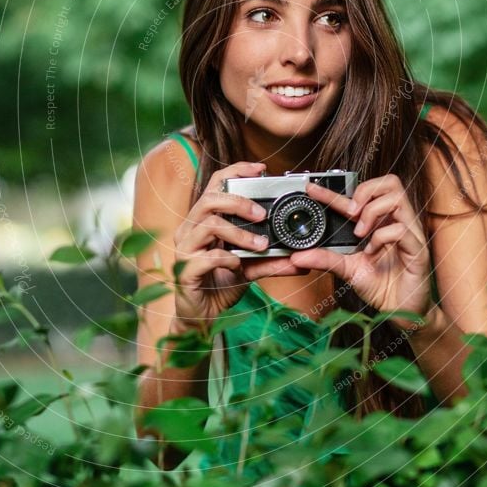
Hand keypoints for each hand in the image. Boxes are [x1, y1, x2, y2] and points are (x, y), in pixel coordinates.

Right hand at [172, 161, 272, 330]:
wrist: (201, 317)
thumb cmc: (220, 285)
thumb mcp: (250, 269)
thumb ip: (271, 260)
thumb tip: (302, 258)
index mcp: (203, 220)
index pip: (215, 184)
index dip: (236, 171)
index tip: (261, 169)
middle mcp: (190, 229)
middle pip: (210, 199)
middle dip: (239, 202)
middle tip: (263, 214)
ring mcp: (184, 249)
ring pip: (208, 224)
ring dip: (238, 233)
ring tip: (260, 244)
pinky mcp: (184, 271)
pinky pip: (205, 257)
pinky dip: (227, 258)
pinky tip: (238, 265)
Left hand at [243, 174, 433, 329]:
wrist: (400, 311)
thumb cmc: (380, 285)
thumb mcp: (346, 270)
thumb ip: (325, 259)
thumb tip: (298, 256)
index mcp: (378, 222)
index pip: (358, 197)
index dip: (334, 191)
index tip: (311, 189)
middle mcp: (394, 222)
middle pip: (389, 182)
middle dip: (365, 191)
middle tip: (349, 212)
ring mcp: (409, 232)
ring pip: (397, 198)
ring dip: (373, 211)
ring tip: (360, 232)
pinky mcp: (417, 248)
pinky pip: (401, 229)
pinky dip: (382, 237)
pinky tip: (374, 252)